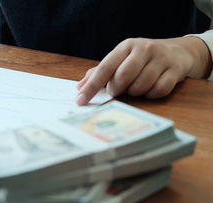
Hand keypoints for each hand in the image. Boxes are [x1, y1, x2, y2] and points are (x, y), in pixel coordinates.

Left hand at [76, 37, 211, 104]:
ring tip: (136, 87)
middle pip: (122, 77)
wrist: (177, 52)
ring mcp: (161, 59)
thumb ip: (99, 73)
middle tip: (118, 90)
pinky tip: (150, 88)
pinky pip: (158, 91)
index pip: (104, 68)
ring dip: (135, 93)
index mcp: (126, 47)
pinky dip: (151, 94)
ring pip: (140, 86)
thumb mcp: (120, 60)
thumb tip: (79, 87)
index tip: (80, 101)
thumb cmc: (141, 59)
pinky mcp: (175, 70)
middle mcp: (143, 49)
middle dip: (117, 89)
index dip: (91, 86)